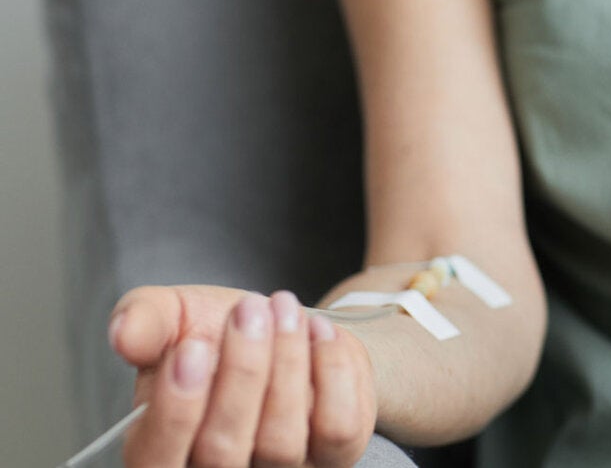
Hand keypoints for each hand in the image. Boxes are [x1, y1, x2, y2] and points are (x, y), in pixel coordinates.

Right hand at [109, 285, 376, 466]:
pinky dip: (331, 370)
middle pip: (222, 451)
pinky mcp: (334, 455)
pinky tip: (319, 331)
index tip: (193, 347)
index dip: (175, 410)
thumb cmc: (218, 334)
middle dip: (241, 371)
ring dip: (287, 361)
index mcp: (161, 451)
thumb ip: (145, 322)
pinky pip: (337, 427)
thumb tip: (123, 334)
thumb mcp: (173, 317)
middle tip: (250, 308)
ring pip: (282, 439)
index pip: (156, 460)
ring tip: (283, 308)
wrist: (286, 326)